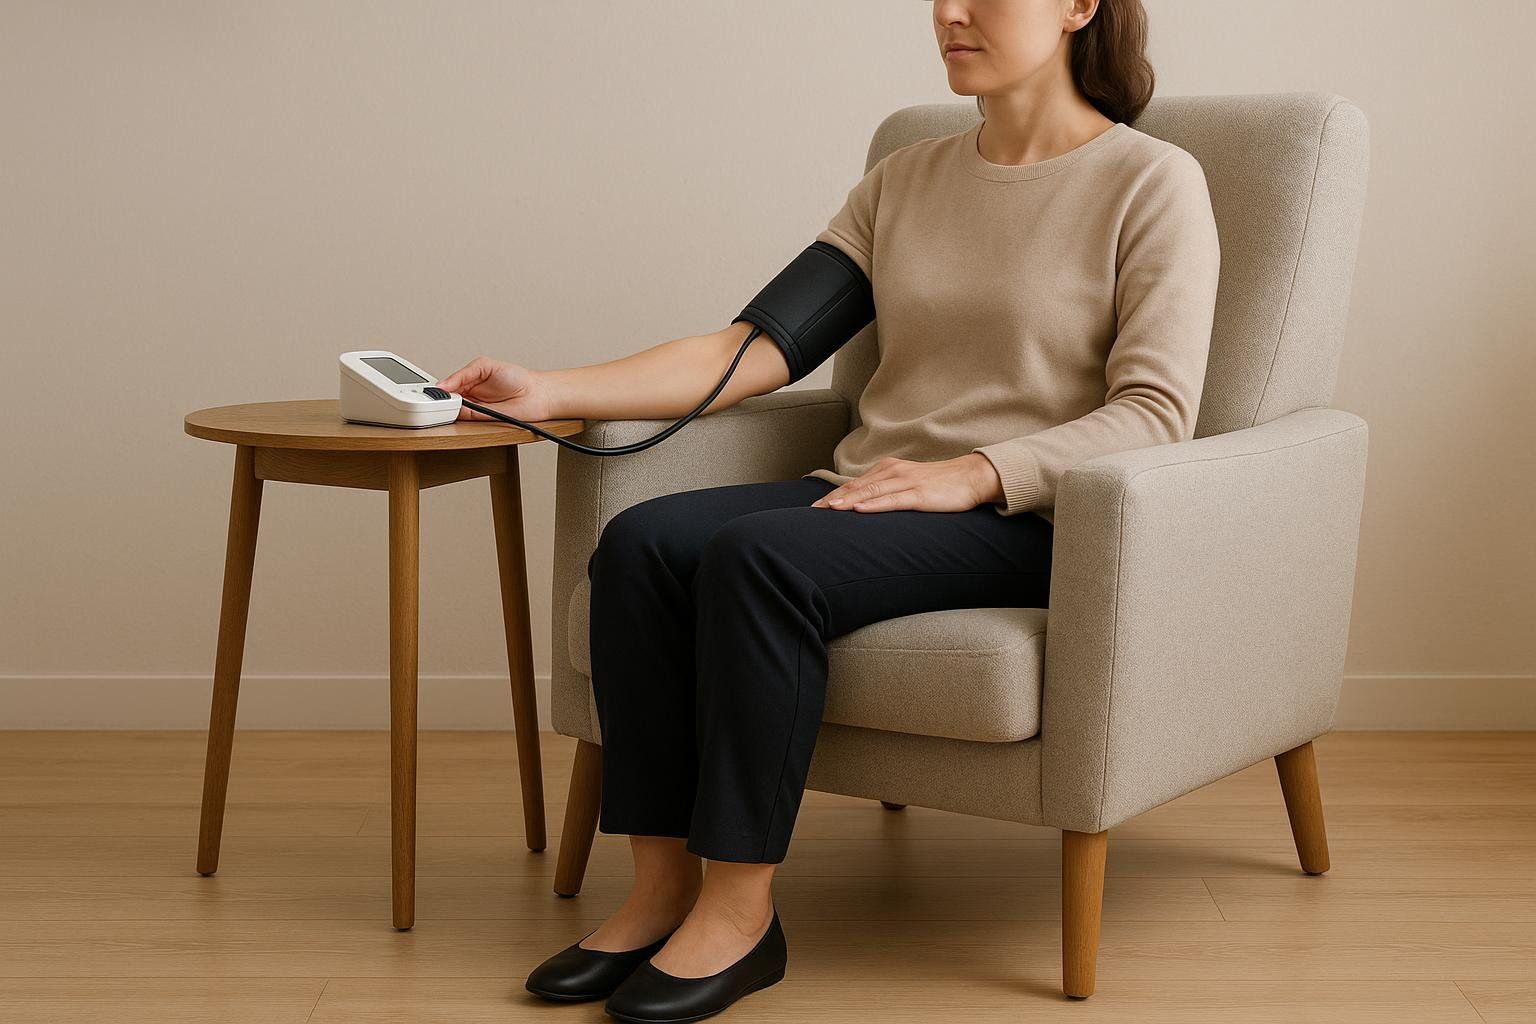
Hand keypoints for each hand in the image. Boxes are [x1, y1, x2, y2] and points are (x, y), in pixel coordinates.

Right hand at [434, 356, 554, 422]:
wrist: (535, 394)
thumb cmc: (516, 377)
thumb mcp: (485, 366)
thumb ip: (464, 374)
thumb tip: (444, 384)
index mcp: (468, 380)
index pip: (447, 385)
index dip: (439, 387)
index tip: (433, 390)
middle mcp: (470, 395)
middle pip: (447, 399)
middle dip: (441, 398)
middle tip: (436, 398)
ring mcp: (475, 408)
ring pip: (453, 410)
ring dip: (448, 408)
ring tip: (446, 403)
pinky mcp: (482, 419)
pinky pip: (465, 418)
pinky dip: (459, 416)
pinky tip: (457, 410)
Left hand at [810, 453, 1001, 512]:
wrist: (971, 477)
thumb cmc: (940, 484)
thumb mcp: (908, 484)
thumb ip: (887, 491)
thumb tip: (865, 506)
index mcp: (888, 470)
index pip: (854, 484)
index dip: (833, 496)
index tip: (814, 508)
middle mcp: (893, 472)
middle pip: (856, 487)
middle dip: (832, 500)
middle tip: (811, 512)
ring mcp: (906, 482)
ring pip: (870, 492)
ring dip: (848, 500)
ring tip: (828, 509)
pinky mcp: (919, 495)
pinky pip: (893, 500)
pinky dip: (874, 504)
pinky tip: (860, 509)